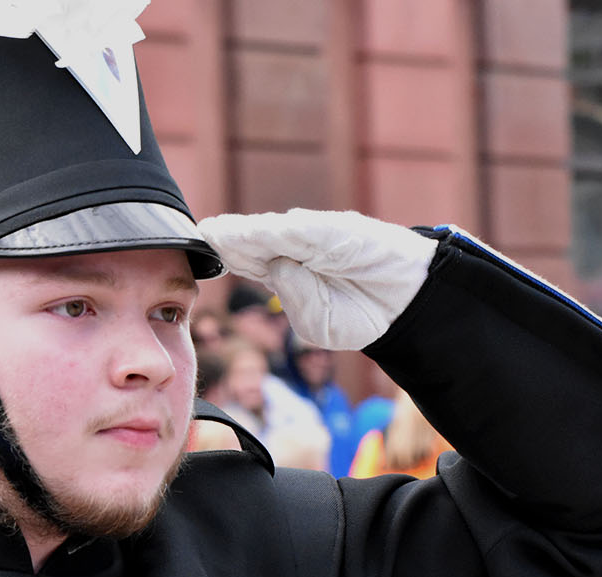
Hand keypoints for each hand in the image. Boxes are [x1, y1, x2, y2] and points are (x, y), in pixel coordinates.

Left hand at [197, 208, 437, 350]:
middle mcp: (295, 249)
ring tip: (214, 231)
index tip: (196, 254)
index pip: (246, 262)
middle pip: (251, 243)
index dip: (223, 256)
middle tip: (196, 234)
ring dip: (242, 232)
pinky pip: (303, 230)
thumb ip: (296, 300)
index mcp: (285, 273)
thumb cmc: (361, 314)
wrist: (406, 305)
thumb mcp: (318, 323)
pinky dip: (277, 230)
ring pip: (270, 233)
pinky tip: (253, 231)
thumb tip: (278, 266)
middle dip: (224, 239)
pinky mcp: (337, 229)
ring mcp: (315, 237)